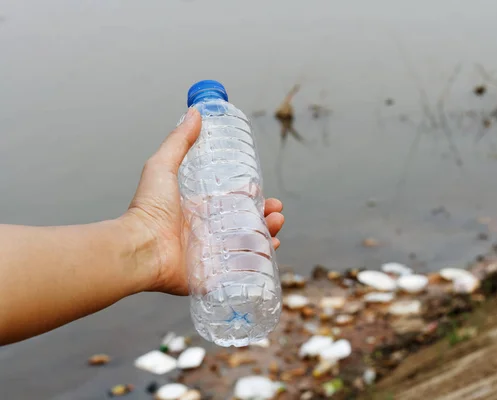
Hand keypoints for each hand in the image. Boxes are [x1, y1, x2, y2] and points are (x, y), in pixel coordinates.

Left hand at [122, 107, 283, 294]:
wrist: (139, 248)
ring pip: (248, 244)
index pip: (234, 203)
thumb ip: (179, 141)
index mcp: (199, 210)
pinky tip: (269, 250)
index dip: (253, 198)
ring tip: (275, 225)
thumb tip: (195, 112)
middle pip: (246, 224)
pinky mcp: (213, 275)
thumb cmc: (147, 209)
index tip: (265, 192)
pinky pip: (241, 269)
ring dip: (267, 234)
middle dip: (266, 217)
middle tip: (277, 212)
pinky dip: (258, 260)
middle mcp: (208, 232)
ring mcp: (212, 255)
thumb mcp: (162, 167)